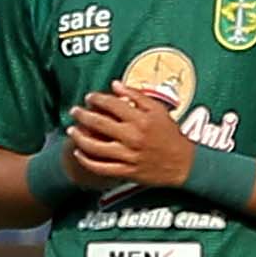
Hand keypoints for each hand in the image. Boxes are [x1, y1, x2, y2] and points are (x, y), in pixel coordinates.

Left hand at [64, 85, 205, 192]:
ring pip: (95, 147)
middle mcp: (132, 137)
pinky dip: (87, 160)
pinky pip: (101, 167)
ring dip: (79, 137)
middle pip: (99, 123)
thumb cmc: (170, 135)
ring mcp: (128, 156)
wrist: (183, 164)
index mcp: (141, 119)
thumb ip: (137, 95)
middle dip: (82, 115)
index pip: (112, 104)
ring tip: (71, 130)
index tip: (89, 97)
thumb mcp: (158, 110)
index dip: (97, 99)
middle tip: (74, 111)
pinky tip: (79, 153)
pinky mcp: (126, 171)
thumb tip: (116, 85)